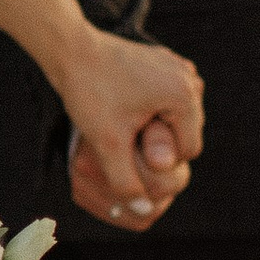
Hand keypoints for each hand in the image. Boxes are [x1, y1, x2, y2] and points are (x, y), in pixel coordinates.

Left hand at [55, 23, 202, 233]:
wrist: (69, 49)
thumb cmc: (89, 93)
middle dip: (156, 142)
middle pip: (184, 134)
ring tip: (121, 116)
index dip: (156, 158)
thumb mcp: (107, 144)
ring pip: (174, 119)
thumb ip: (127, 181)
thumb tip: (142, 210)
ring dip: (152, 127)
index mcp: (186, 96)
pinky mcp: (164, 63)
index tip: (126, 142)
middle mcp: (190, 78)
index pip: (187, 151)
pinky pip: (165, 101)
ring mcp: (179, 68)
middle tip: (121, 130)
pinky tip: (123, 103)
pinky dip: (149, 109)